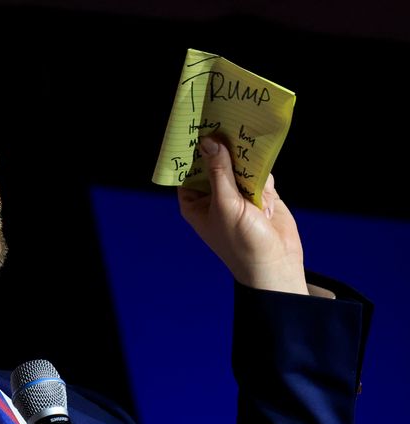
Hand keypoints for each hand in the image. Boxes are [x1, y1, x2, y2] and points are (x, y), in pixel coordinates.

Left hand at [177, 136, 307, 294]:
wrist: (276, 263)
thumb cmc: (241, 242)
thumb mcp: (225, 204)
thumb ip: (219, 172)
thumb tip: (209, 142)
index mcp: (196, 202)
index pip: (189, 169)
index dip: (192, 150)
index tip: (196, 125)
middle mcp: (215, 196)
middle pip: (215, 163)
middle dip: (221, 146)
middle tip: (223, 118)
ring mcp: (238, 195)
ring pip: (238, 165)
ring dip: (243, 153)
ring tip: (243, 127)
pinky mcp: (261, 194)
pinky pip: (259, 172)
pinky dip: (261, 166)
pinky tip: (261, 152)